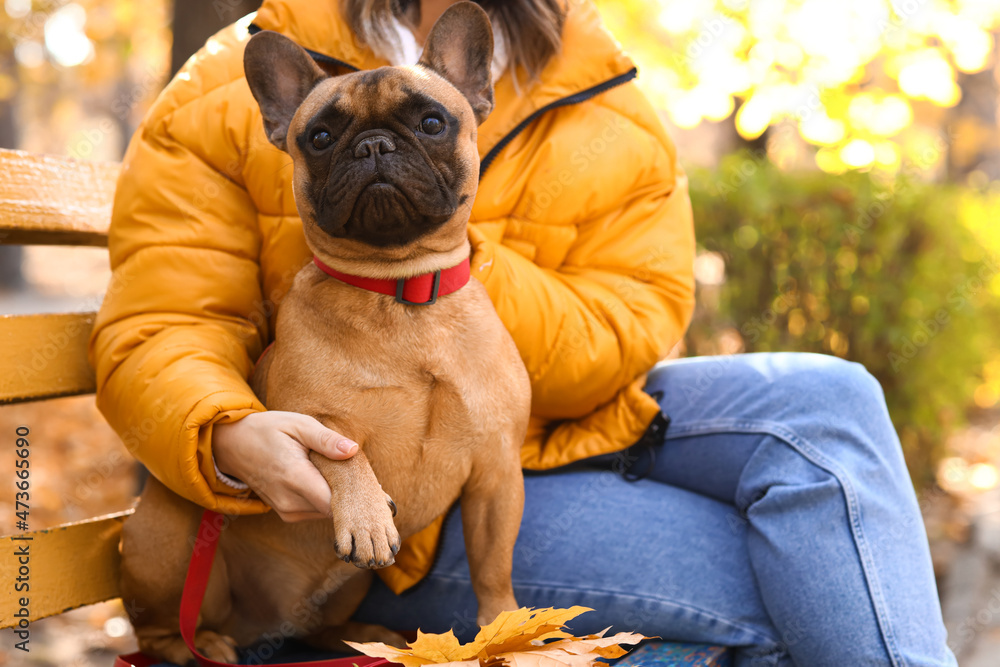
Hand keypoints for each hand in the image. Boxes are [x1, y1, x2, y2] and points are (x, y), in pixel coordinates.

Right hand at [212, 411, 358, 521]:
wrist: (233, 445)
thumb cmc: (268, 430)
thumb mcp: (299, 424)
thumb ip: (326, 439)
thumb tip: (353, 450)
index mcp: (295, 477)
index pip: (335, 503)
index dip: (357, 497)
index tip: (374, 487)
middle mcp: (290, 501)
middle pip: (334, 509)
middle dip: (351, 495)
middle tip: (363, 475)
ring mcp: (287, 511)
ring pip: (326, 512)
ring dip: (338, 497)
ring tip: (343, 475)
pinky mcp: (287, 513)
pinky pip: (316, 511)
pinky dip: (326, 500)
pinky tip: (328, 481)